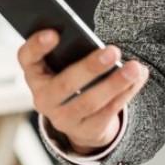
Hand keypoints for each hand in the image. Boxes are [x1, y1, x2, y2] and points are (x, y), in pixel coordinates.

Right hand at [17, 30, 148, 154]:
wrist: (79, 118)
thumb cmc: (73, 77)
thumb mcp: (67, 64)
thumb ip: (76, 52)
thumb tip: (105, 47)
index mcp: (35, 73)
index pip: (27, 58)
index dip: (37, 46)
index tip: (54, 33)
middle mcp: (43, 98)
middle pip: (65, 84)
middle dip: (90, 67)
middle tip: (113, 51)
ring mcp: (62, 118)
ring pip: (89, 102)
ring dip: (114, 84)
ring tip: (134, 68)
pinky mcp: (84, 131)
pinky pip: (106, 113)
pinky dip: (124, 94)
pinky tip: (137, 80)